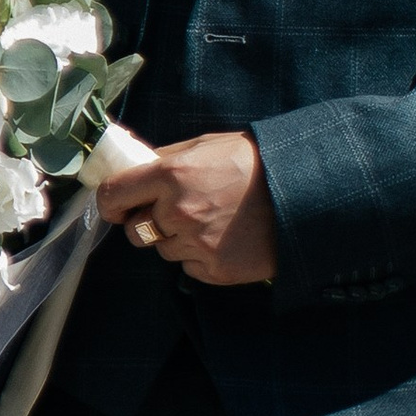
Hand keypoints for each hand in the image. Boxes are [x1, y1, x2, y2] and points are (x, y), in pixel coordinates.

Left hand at [96, 133, 277, 286]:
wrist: (305, 192)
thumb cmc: (255, 162)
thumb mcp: (207, 146)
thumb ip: (166, 159)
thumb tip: (134, 168)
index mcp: (171, 174)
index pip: (112, 196)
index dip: (109, 204)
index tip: (117, 208)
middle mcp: (178, 211)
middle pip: (134, 231)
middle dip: (147, 224)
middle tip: (176, 213)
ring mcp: (197, 243)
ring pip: (164, 251)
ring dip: (178, 240)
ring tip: (214, 221)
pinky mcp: (215, 269)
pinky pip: (189, 268)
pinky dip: (201, 257)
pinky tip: (227, 238)